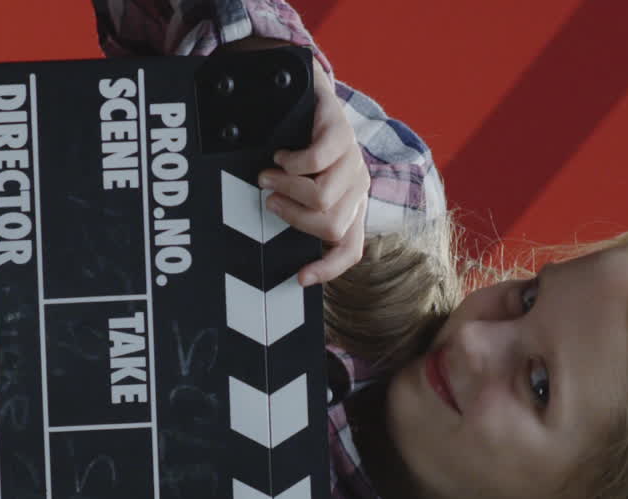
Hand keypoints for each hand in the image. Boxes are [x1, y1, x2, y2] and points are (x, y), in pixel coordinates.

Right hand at [259, 58, 369, 286]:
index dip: (328, 269)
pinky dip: (290, 163)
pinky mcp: (342, 134)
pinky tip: (282, 155)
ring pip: (322, 198)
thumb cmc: (298, 145)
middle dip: (292, 217)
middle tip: (271, 198)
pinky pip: (316, 161)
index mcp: (350, 206)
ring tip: (269, 175)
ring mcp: (354, 160)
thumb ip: (297, 211)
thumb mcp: (299, 186)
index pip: (350, 249)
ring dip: (285, 188)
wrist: (305, 93)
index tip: (299, 277)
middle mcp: (358, 187)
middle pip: (330, 227)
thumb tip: (275, 237)